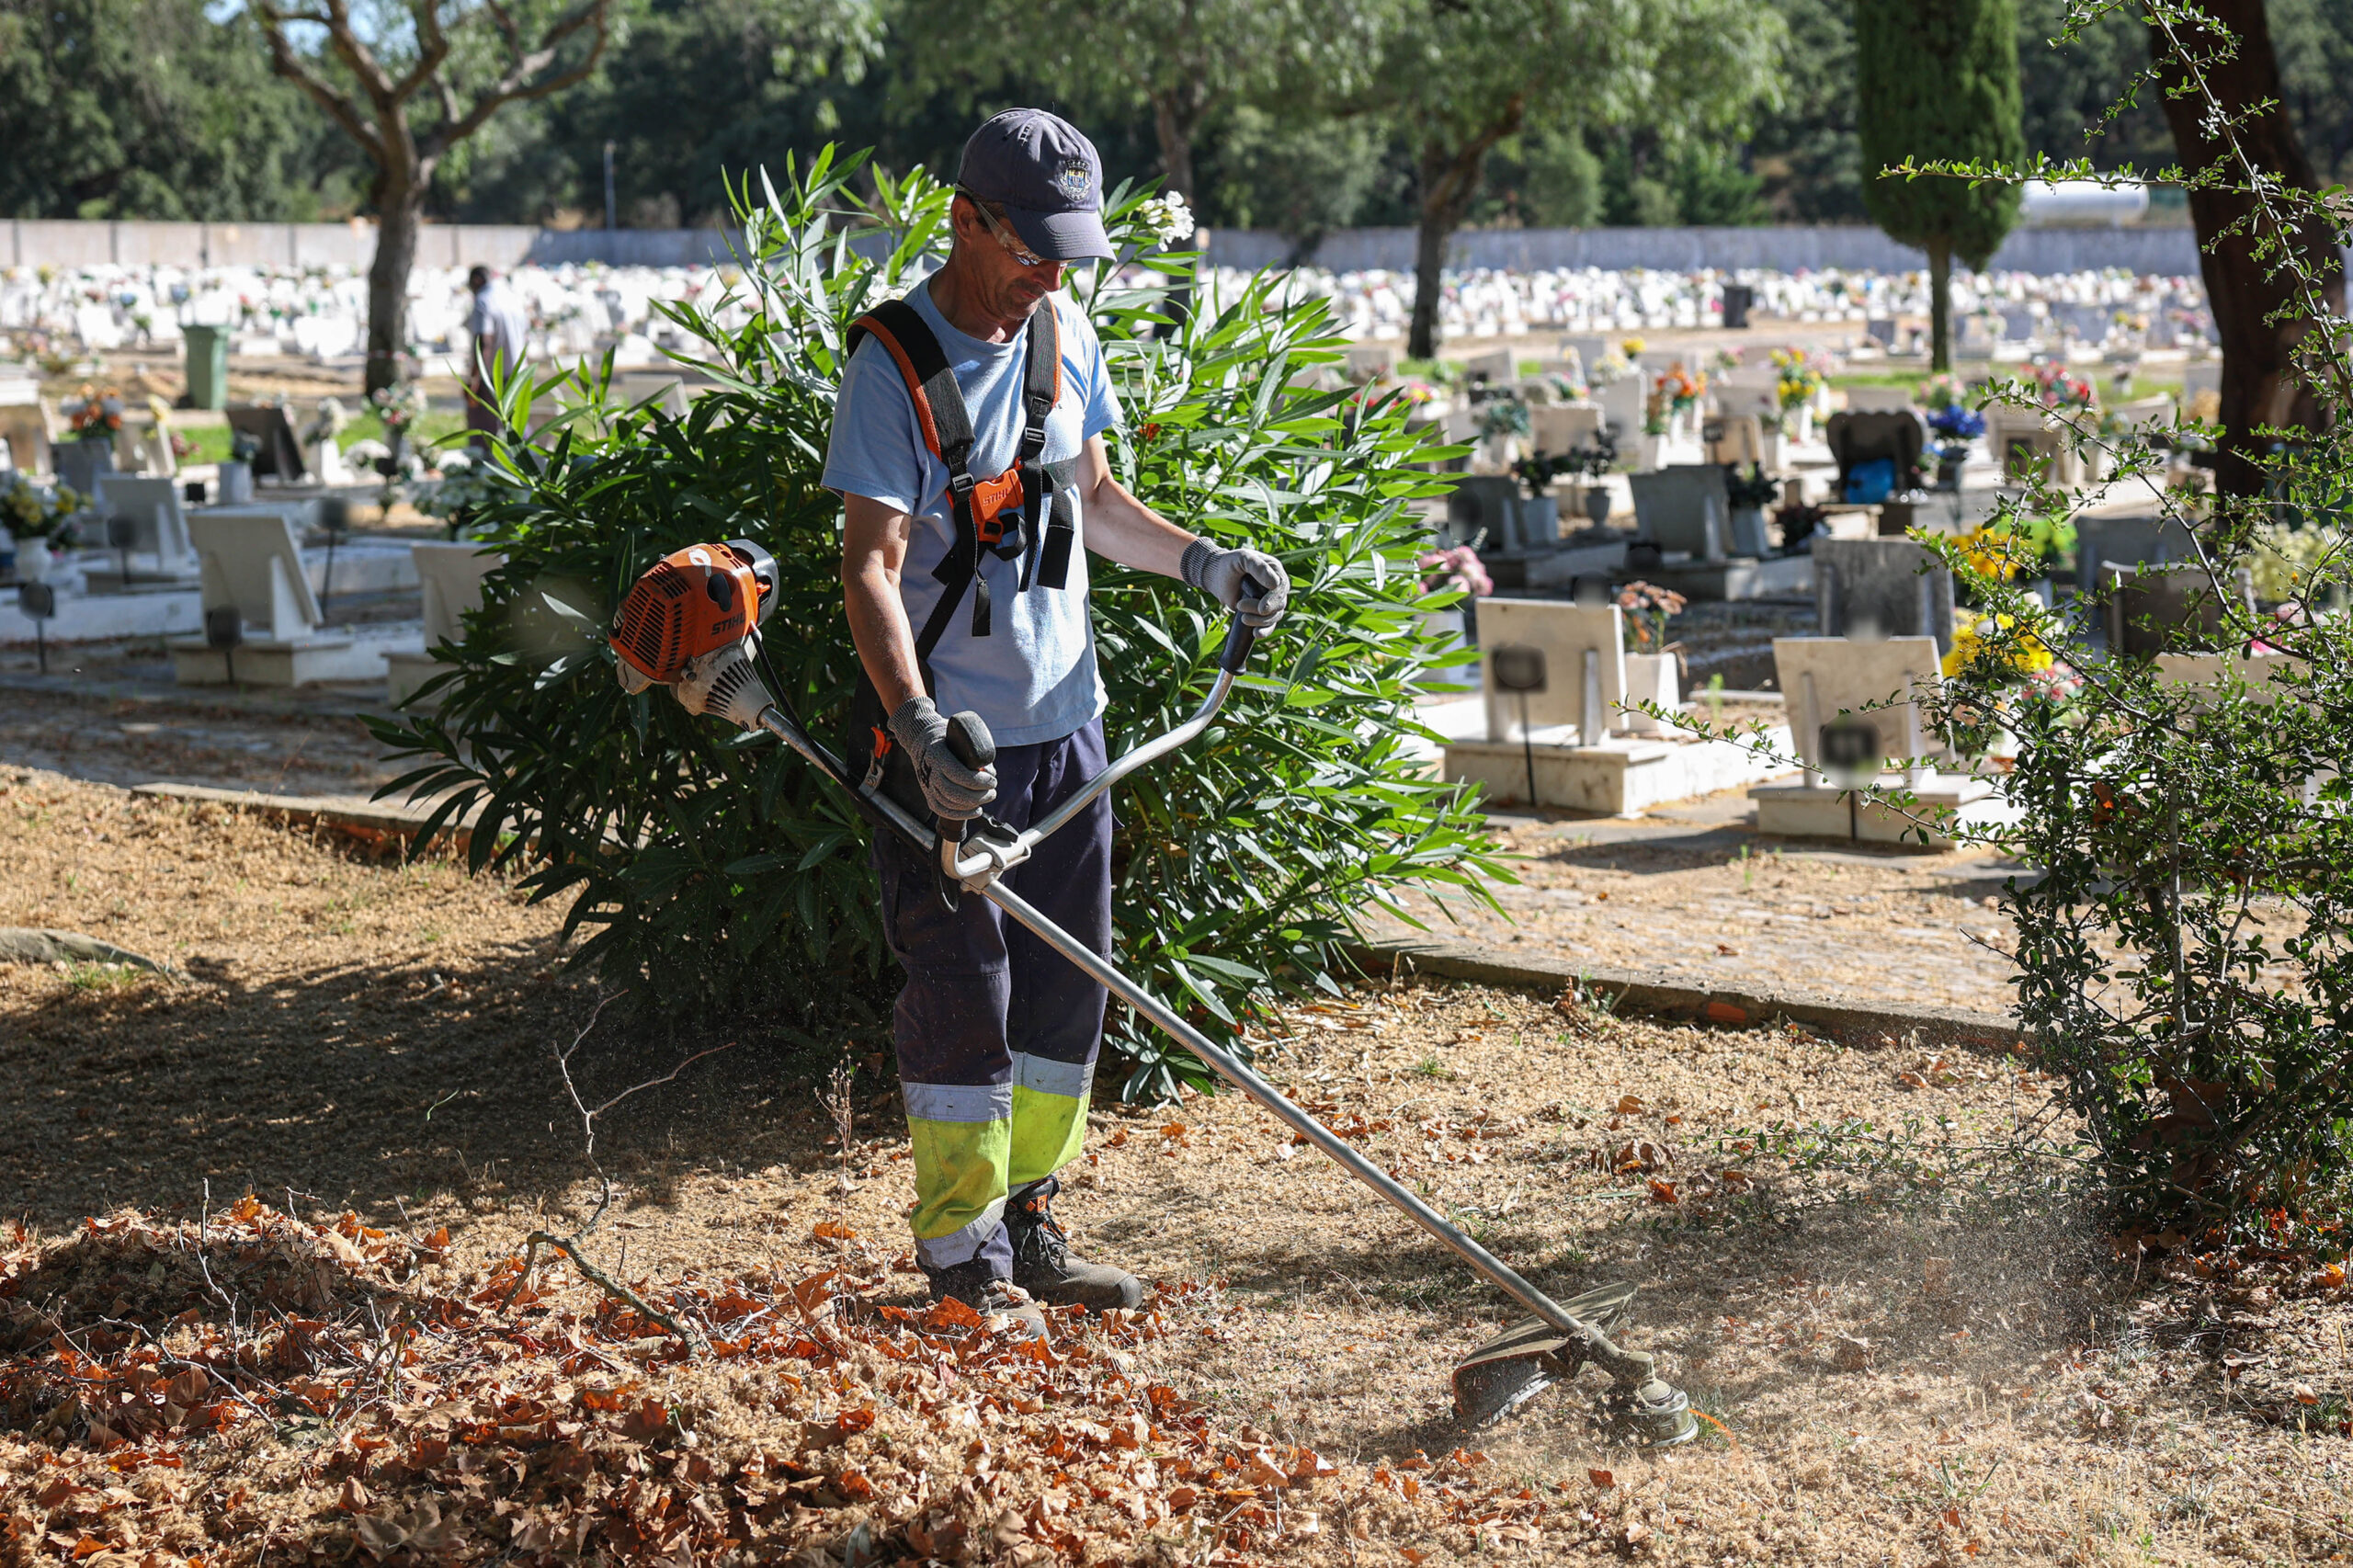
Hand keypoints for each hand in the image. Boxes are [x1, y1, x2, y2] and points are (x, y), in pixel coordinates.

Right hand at [888, 696, 996, 820]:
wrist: (921, 741)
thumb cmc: (946, 738)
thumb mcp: (960, 739)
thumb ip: (975, 755)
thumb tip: (990, 773)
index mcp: (939, 756)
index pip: (960, 775)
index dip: (979, 782)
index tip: (992, 781)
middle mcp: (931, 773)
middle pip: (956, 793)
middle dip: (979, 795)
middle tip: (993, 791)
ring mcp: (928, 786)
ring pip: (951, 804)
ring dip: (973, 805)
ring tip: (987, 797)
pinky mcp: (928, 795)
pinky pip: (943, 811)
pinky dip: (961, 814)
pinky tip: (976, 810)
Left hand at [1181, 539, 1290, 631]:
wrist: (1216, 576)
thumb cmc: (1230, 564)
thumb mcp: (1243, 558)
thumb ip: (1258, 567)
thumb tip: (1275, 584)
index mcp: (1275, 571)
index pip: (1281, 588)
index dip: (1273, 600)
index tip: (1261, 608)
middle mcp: (1276, 586)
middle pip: (1279, 605)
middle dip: (1261, 611)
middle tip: (1240, 606)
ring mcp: (1270, 600)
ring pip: (1274, 617)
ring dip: (1259, 621)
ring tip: (1242, 617)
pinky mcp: (1262, 613)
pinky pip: (1269, 625)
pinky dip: (1264, 631)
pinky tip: (1256, 634)